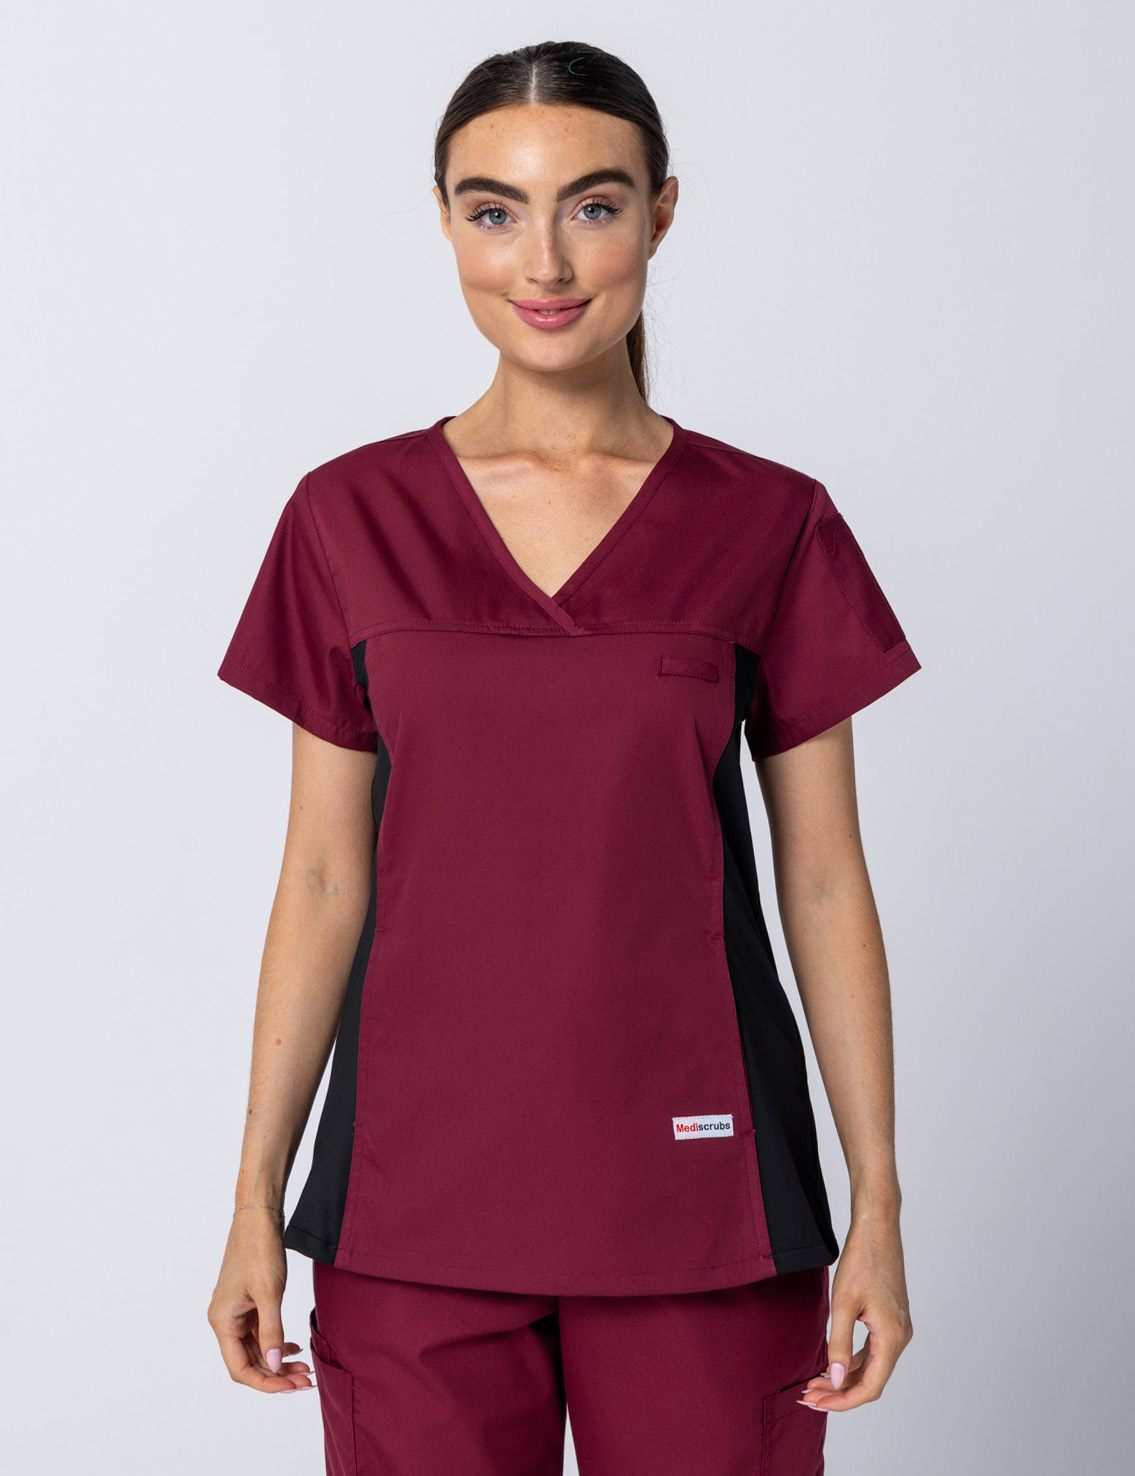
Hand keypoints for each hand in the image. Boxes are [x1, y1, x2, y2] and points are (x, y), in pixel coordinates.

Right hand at [207, 1206, 314, 1392]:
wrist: (259, 1217)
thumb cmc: (259, 1249)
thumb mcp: (269, 1291)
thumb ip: (272, 1330)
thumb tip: (274, 1366)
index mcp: (223, 1321)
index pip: (240, 1368)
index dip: (265, 1382)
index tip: (291, 1386)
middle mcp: (225, 1320)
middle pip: (249, 1362)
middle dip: (277, 1374)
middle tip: (306, 1380)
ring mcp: (237, 1312)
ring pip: (256, 1349)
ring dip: (278, 1361)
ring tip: (305, 1368)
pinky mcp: (248, 1303)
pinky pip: (260, 1334)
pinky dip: (276, 1343)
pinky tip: (294, 1347)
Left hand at [798, 1208, 912, 1412]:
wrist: (877, 1230)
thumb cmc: (862, 1261)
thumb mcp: (843, 1304)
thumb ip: (840, 1345)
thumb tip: (837, 1381)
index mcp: (892, 1337)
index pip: (870, 1387)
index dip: (843, 1401)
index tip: (817, 1404)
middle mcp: (901, 1338)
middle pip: (871, 1380)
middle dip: (840, 1391)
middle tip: (808, 1395)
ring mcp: (898, 1329)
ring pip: (872, 1367)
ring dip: (845, 1378)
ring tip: (815, 1383)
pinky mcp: (891, 1320)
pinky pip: (873, 1351)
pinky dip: (854, 1362)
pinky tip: (832, 1364)